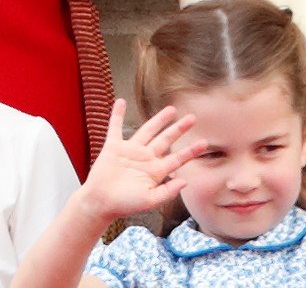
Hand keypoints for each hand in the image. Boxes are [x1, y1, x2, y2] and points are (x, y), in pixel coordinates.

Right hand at [77, 100, 204, 223]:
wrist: (101, 203)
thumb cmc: (124, 204)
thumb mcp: (149, 201)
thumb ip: (167, 192)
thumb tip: (185, 182)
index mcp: (155, 171)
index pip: (177, 158)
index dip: (191, 151)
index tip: (205, 143)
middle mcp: (145, 158)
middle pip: (166, 139)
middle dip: (179, 129)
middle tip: (192, 118)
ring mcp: (130, 150)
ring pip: (147, 130)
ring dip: (159, 119)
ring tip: (171, 109)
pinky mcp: (113, 147)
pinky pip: (115, 127)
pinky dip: (117, 115)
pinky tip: (120, 102)